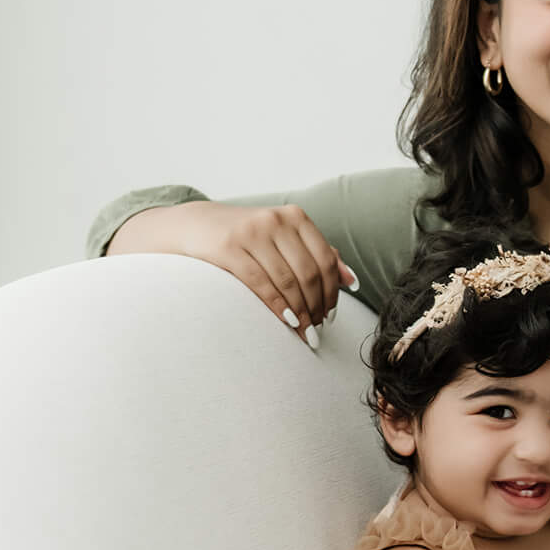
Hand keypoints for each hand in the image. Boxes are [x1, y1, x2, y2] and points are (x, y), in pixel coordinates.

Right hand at [159, 201, 358, 345]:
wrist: (198, 225)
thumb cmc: (248, 237)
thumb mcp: (284, 238)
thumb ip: (318, 255)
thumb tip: (351, 281)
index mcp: (295, 217)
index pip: (325, 260)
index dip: (331, 292)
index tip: (331, 315)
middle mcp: (276, 221)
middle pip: (309, 273)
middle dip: (316, 306)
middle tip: (317, 329)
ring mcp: (252, 232)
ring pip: (287, 281)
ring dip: (299, 312)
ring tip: (304, 331)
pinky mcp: (228, 247)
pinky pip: (260, 283)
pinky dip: (277, 305)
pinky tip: (285, 321)